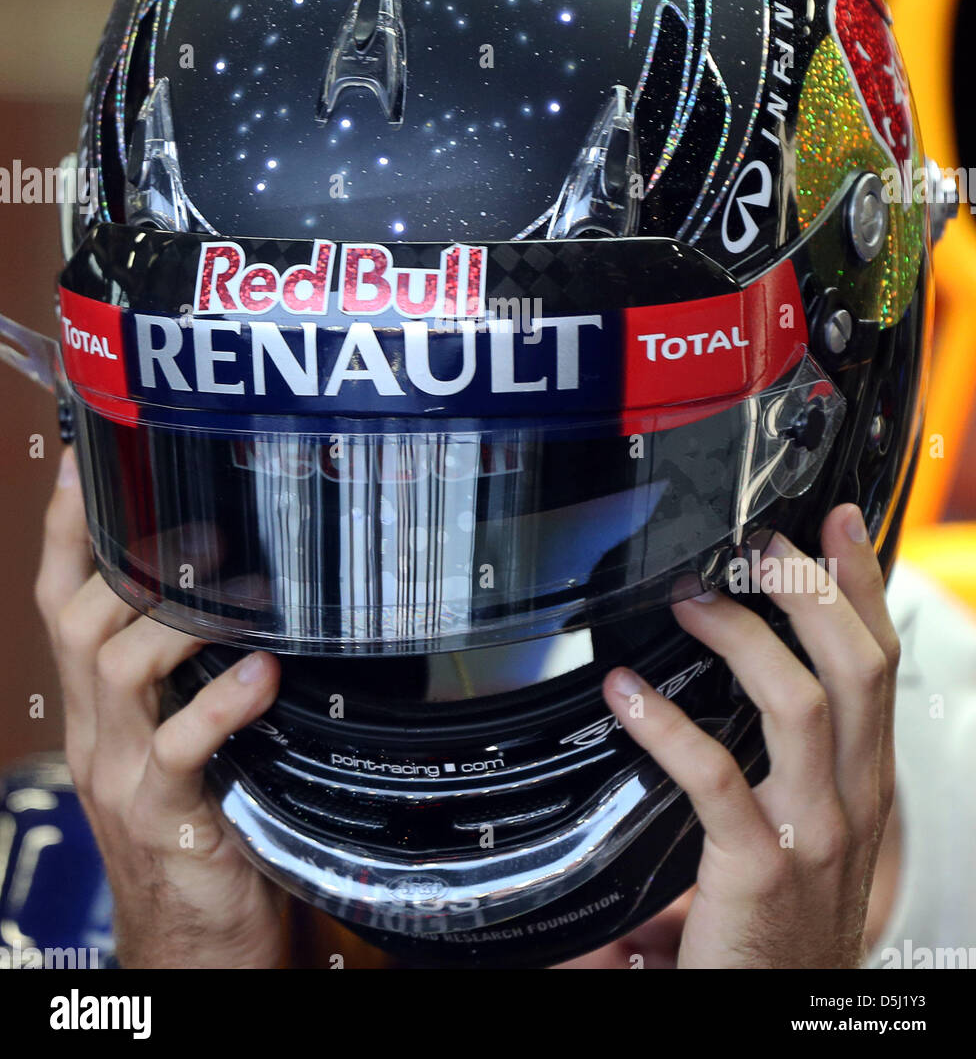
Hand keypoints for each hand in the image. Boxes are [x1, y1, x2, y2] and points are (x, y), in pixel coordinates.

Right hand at [34, 447, 284, 968]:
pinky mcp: (165, 817)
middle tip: (196, 525)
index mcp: (96, 706)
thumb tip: (237, 588)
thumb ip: (190, 670)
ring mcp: (122, 775)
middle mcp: (96, 731)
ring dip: (174, 621)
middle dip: (126, 563)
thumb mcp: (182, 734)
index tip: (86, 460)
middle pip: (77, 622)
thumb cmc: (202, 822)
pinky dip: (221, 704)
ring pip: (116, 671)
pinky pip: (179, 748)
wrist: (193, 943)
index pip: (61, 600)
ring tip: (236, 592)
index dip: (68, 529)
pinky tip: (264, 675)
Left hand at [602, 504, 898, 968]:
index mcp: (864, 777)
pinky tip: (626, 693)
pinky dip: (666, 726)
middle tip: (761, 542)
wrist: (779, 1011)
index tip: (837, 521)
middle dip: (812, 589)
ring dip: (744, 639)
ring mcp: (812, 831)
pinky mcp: (759, 866)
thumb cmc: (785, 915)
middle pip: (857, 666)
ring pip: (802, 705)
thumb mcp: (807, 820)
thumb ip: (782, 752)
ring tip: (693, 601)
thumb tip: (730, 662)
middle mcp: (852, 798)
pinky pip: (715, 776)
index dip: (862, 584)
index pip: (878, 660)